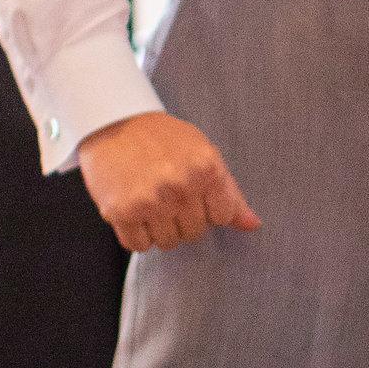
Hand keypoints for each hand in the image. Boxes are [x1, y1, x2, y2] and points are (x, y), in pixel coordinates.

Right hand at [74, 111, 258, 252]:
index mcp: (206, 170)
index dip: (207, 207)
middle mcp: (179, 186)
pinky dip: (137, 234)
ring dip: (159, 228)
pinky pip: (138, 245)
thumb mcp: (205, 154)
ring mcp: (149, 201)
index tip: (193, 192)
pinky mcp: (120, 212)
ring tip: (150, 201)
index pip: (222, 217)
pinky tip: (134, 210)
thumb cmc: (165, 139)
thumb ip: (230, 192)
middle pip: (194, 233)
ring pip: (167, 243)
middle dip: (183, 218)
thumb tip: (253, 225)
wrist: (115, 122)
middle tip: (167, 194)